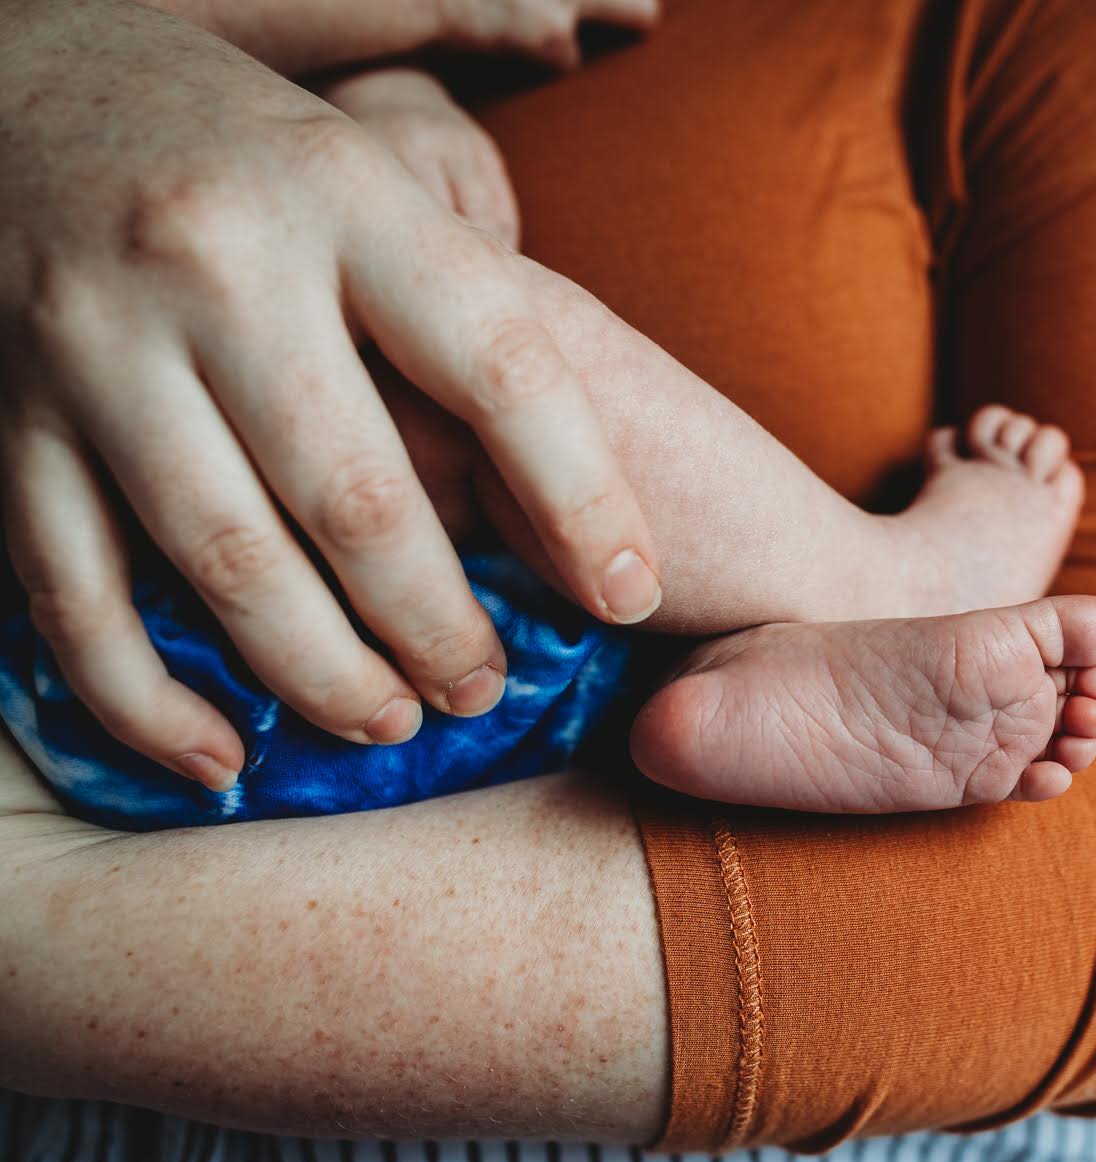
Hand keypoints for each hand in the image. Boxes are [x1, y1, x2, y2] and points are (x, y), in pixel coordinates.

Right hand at [0, 0, 661, 790]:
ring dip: (324, 674)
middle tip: (488, 687)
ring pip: (225, 563)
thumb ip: (474, 110)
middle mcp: (217, 271)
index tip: (630, 593)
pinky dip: (147, 697)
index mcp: (340, 194)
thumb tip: (617, 61)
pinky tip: (223, 755)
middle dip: (445, 624)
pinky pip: (71, 592)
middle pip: (361, 497)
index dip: (583, 498)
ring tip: (393, 724)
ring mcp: (93, 351)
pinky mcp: (6, 421)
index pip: (501, 364)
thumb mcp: (352, 94)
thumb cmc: (218, 120)